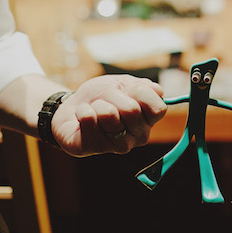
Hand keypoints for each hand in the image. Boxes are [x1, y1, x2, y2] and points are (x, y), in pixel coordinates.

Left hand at [51, 75, 166, 155]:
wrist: (74, 105)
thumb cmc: (101, 96)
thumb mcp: (123, 84)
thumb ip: (143, 87)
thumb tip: (158, 91)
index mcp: (148, 121)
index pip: (158, 109)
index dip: (140, 93)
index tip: (128, 90)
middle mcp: (137, 137)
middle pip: (132, 110)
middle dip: (113, 95)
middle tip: (105, 99)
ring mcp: (117, 146)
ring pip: (109, 114)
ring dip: (97, 104)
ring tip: (94, 109)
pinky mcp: (94, 148)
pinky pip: (89, 119)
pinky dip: (83, 110)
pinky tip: (83, 116)